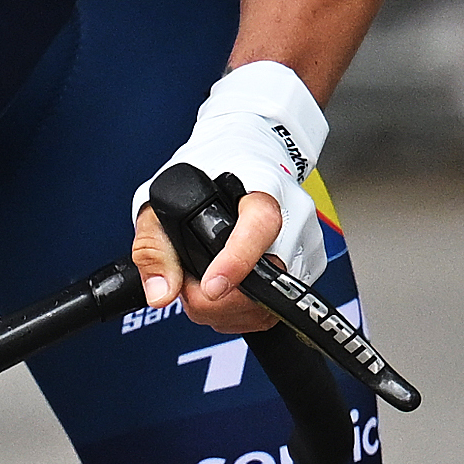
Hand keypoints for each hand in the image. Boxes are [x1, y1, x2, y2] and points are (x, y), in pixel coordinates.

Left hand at [143, 61, 331, 334]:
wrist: (248, 150)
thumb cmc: (207, 170)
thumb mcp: (164, 199)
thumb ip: (155, 247)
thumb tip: (162, 293)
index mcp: (260, 187)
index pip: (260, 226)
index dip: (235, 262)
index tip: (210, 286)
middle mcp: (292, 216)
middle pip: (260, 282)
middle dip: (212, 299)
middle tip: (185, 283)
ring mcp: (304, 244)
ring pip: (265, 307)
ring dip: (225, 310)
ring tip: (203, 284)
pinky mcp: (308, 267)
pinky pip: (273, 311)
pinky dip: (242, 312)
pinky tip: (226, 291)